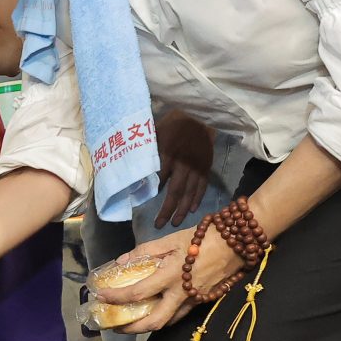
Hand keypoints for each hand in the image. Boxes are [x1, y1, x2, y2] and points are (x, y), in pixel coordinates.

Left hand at [97, 229, 236, 334]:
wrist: (237, 242)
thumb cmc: (203, 237)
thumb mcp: (172, 239)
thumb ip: (145, 251)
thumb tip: (122, 261)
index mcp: (171, 276)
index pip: (138, 293)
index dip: (117, 297)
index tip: (101, 297)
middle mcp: (182, 294)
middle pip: (154, 322)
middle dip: (132, 329)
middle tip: (115, 326)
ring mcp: (194, 301)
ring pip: (168, 322)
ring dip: (148, 326)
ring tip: (132, 322)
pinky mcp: (203, 301)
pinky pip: (180, 314)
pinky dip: (165, 316)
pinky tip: (156, 310)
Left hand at [151, 111, 215, 226]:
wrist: (199, 115)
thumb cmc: (172, 123)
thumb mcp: (155, 132)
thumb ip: (147, 149)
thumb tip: (133, 167)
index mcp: (168, 153)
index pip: (159, 178)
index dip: (152, 193)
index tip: (143, 206)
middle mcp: (183, 163)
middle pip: (175, 191)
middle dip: (167, 209)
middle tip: (159, 225)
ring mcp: (197, 166)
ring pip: (190, 192)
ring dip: (183, 209)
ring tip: (175, 223)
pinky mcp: (206, 166)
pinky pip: (203, 185)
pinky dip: (198, 198)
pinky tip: (193, 209)